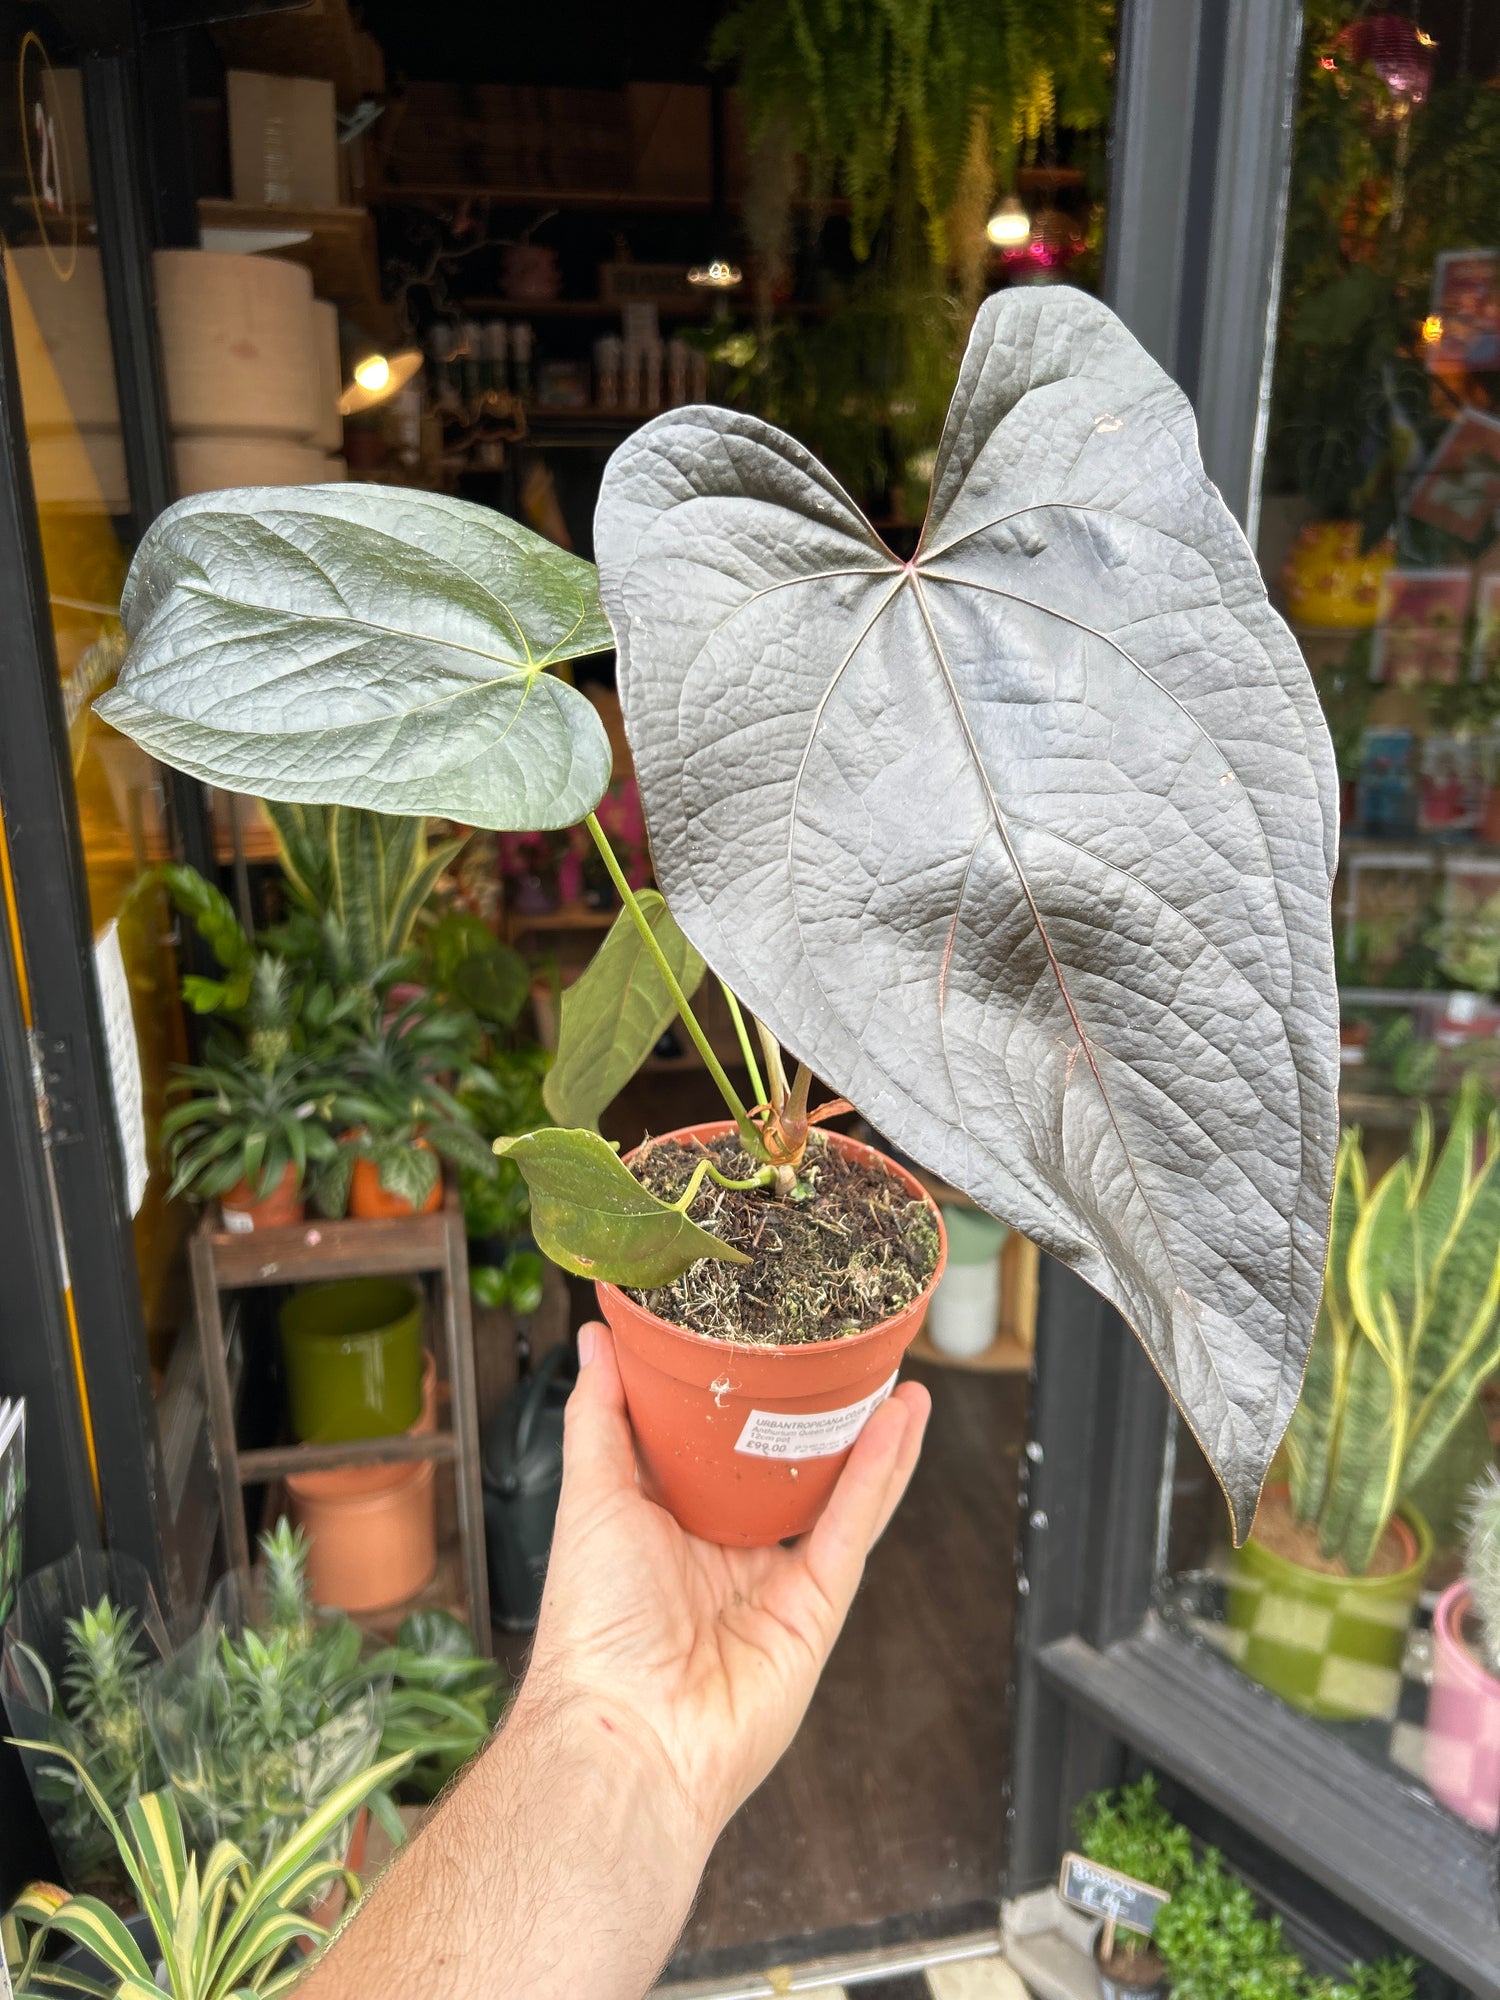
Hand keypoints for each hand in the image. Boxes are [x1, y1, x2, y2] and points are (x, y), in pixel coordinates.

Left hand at [518, 1321, 930, 1852]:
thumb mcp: (591, 1497)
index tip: (766, 1343)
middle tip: (848, 1357)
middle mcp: (729, 1555)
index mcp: (673, 1527)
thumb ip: (599, 1417)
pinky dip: (879, 1476)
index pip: (719, 1451)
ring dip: (873, 1439)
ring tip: (898, 1379)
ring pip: (837, 1496)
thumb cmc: (594, 1631)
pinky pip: (852, 1531)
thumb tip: (595, 1340)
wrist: (626, 1732)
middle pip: (791, 1471)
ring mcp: (777, 1584)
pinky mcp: (815, 1612)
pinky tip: (898, 1425)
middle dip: (823, 1417)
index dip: (747, 1400)